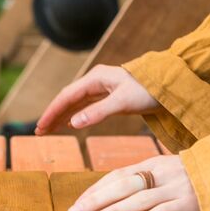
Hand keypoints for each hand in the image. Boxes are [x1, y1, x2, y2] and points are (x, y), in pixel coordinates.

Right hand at [35, 65, 160, 134]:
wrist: (170, 86)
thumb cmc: (148, 91)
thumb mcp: (123, 103)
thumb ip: (98, 113)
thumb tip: (73, 125)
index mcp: (96, 78)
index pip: (67, 96)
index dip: (52, 112)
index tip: (41, 127)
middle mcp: (96, 80)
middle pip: (68, 98)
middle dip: (53, 114)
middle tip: (39, 132)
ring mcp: (102, 86)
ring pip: (75, 102)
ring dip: (62, 115)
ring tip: (48, 130)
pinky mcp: (109, 94)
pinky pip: (85, 105)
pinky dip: (75, 114)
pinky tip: (70, 123)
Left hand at [67, 155, 200, 210]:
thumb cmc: (203, 178)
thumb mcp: (174, 173)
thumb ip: (151, 180)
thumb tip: (123, 193)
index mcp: (156, 163)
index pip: (118, 174)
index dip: (96, 188)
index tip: (79, 201)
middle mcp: (163, 172)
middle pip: (122, 185)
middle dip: (95, 199)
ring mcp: (177, 187)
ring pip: (138, 199)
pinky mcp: (191, 202)